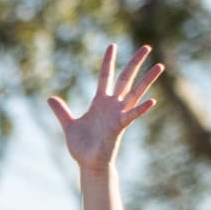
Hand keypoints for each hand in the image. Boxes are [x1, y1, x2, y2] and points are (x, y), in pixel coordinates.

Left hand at [47, 45, 162, 171]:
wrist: (88, 164)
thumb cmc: (82, 146)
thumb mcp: (69, 125)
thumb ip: (61, 111)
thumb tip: (50, 98)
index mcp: (100, 102)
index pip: (105, 76)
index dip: (108, 61)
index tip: (112, 45)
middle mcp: (112, 105)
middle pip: (125, 79)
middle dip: (135, 63)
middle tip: (147, 46)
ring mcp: (118, 114)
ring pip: (135, 93)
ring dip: (147, 80)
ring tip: (160, 66)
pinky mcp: (120, 127)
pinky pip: (132, 116)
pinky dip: (141, 109)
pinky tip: (152, 101)